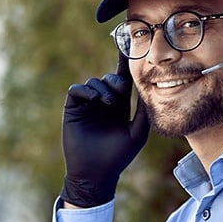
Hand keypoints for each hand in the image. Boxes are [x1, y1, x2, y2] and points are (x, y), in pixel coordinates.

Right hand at [60, 51, 150, 207]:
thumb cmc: (118, 156)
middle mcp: (102, 104)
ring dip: (102, 88)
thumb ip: (143, 110)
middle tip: (119, 91)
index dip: (125, 65)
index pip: (122, 81)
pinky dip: (86, 90)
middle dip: (115, 80)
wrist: (95, 174)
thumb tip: (149, 87)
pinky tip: (95, 100)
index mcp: (118, 108)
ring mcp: (87, 106)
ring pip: (93, 82)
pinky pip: (77, 90)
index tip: (129, 47)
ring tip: (107, 103)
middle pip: (109, 78)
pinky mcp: (73, 109)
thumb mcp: (137, 132)